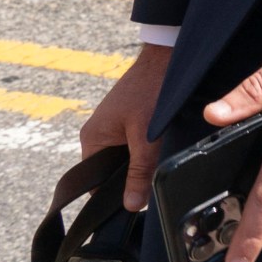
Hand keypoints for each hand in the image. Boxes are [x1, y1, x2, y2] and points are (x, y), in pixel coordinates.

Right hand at [79, 42, 171, 211]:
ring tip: (160, 162)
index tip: (135, 204)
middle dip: (131, 179)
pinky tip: (164, 148)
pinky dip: (149, 149)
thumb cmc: (152, 89)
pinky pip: (137, 144)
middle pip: (113, 172)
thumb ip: (139, 170)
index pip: (95, 183)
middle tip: (154, 183)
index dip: (114, 196)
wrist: (169, 54)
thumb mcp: (147, 135)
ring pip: (128, 158)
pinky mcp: (131, 119)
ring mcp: (115, 126)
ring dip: (142, 163)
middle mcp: (99, 134)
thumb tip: (131, 206)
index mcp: (92, 139)